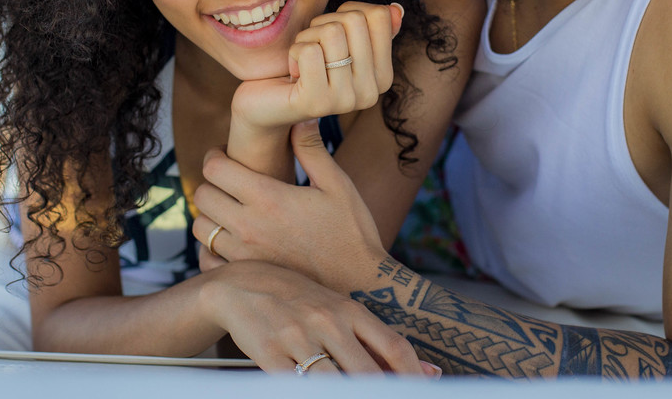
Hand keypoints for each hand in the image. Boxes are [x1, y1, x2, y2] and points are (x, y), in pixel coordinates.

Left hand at [194, 120, 385, 293]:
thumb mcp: (337, 185)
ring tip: (229, 212)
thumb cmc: (351, 232)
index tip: (223, 155)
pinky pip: (207, 262)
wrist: (360, 286)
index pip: (214, 168)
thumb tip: (301, 117)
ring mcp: (244, 257)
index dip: (215, 157)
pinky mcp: (246, 280)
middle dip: (211, 184)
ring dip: (210, 217)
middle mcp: (249, 226)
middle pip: (202, 196)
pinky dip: (211, 251)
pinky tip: (231, 244)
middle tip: (227, 183)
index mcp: (269, 197)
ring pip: (200, 229)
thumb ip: (312, 150)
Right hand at [200, 260, 424, 374]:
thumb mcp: (339, 311)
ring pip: (333, 384)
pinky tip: (316, 393)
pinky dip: (310, 394)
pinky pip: (295, 387)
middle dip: (382, 394)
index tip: (423, 392)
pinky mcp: (270, 354)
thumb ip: (378, 342)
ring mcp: (298, 338)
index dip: (412, 377)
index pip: (394, 347)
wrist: (242, 284)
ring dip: (348, 395)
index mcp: (350, 310)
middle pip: (367, 373)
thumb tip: (430, 372)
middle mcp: (328, 322)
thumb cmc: (299, 300)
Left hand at [229, 2, 403, 136]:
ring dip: (306, 38)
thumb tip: (395, 9)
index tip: (331, 35)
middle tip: (313, 49)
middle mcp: (371, 93)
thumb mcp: (340, 44)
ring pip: (331, 33)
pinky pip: (309, 51)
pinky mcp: (317, 103)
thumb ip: (370, 29)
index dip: (346, 12)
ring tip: (302, 61)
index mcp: (383, 76)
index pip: (379, 16)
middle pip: (354, 20)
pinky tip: (293, 73)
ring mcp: (346, 101)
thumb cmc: (305, 66)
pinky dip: (294, 52)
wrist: (268, 104)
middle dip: (323, 24)